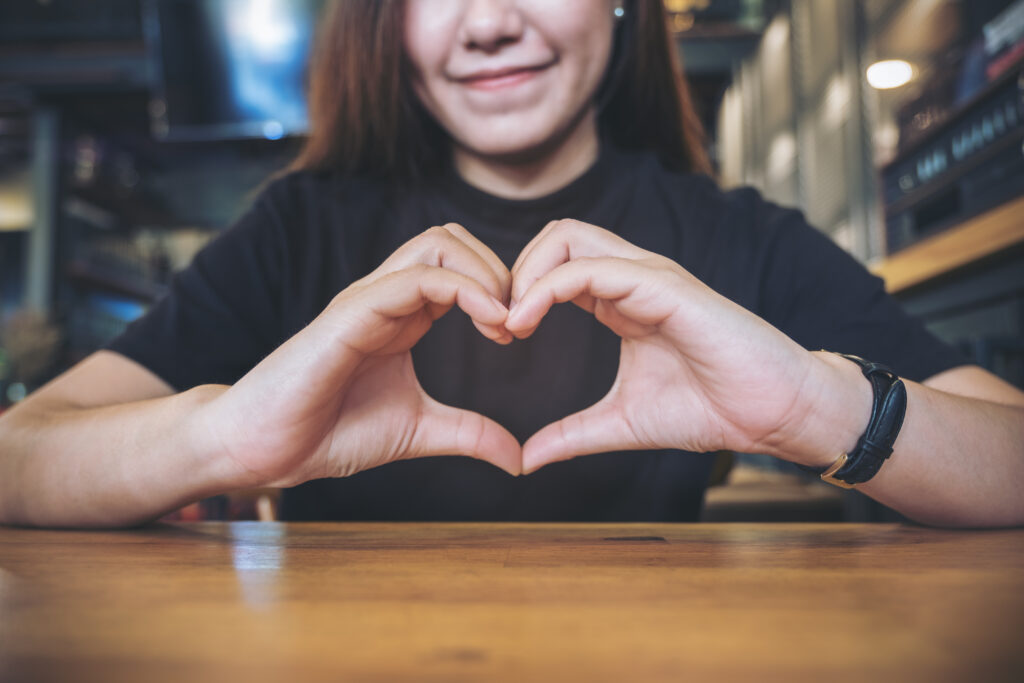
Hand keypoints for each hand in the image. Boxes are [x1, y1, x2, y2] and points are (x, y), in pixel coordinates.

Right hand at [199, 224, 519, 486]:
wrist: (265, 448)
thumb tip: (518, 458)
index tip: (517, 334)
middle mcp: (387, 297)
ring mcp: (368, 300)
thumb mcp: (418, 431)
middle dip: (498, 270)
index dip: (499, 290)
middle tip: (516, 322)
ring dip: (485, 274)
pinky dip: (463, 291)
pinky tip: (489, 324)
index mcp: (403, 315)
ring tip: (504, 322)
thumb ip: (468, 434)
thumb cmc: (329, 432)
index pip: (459, 266)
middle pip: (452, 239)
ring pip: (437, 244)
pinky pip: (414, 279)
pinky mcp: (350, 314)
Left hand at [505, 219, 828, 472]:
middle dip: (514, 272)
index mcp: (621, 299)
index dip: (518, 294)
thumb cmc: (712, 409)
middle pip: (555, 236)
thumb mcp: (623, 423)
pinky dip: (547, 288)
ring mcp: (649, 275)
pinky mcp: (665, 286)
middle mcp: (632, 276)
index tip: (498, 338)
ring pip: (568, 237)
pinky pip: (592, 268)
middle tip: (498, 325)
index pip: (555, 266)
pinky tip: (526, 322)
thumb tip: (526, 460)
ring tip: (509, 324)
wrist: (774, 414)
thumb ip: (573, 435)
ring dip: (525, 274)